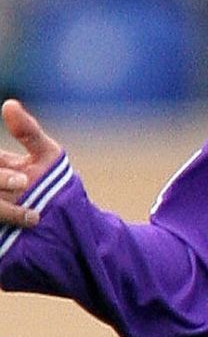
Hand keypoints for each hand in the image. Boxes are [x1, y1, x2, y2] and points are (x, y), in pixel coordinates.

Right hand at [0, 99, 64, 231]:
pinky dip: (6, 231)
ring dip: (4, 210)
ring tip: (34, 218)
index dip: (2, 171)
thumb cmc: (56, 185)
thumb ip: (28, 132)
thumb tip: (8, 104)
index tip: (22, 176)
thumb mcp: (47, 156)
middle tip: (23, 182)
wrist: (72, 227)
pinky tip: (25, 231)